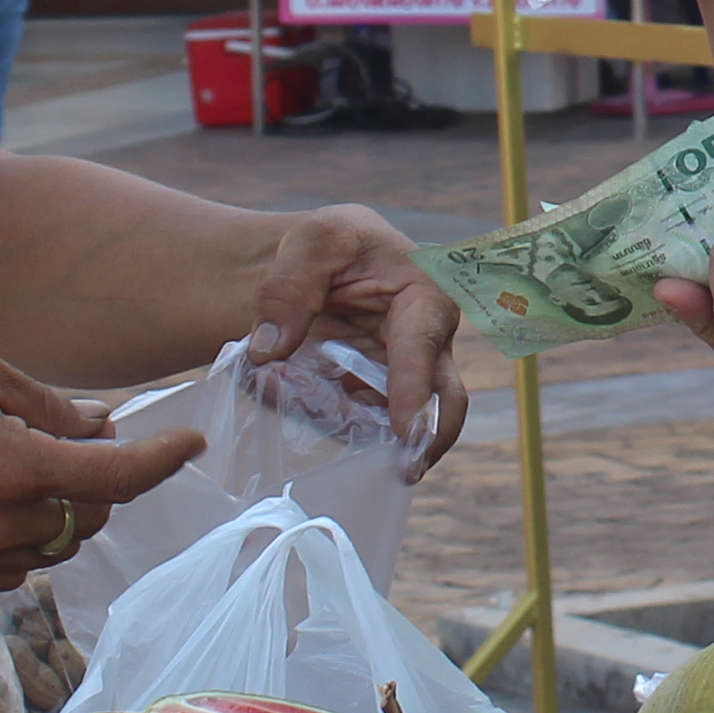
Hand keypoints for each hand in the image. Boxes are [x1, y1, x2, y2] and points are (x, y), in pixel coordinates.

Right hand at [0, 343, 200, 589]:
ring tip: (22, 466)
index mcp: (12, 466)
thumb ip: (47, 403)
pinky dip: (23, 537)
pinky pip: (14, 565)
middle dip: (98, 480)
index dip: (163, 459)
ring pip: (57, 547)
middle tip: (74, 440)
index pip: (117, 477)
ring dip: (62, 511)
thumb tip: (101, 423)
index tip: (189, 442)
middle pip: (92, 516)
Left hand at [231, 209, 473, 475]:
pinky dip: (340, 433)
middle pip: (444, 397)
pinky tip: (308, 424)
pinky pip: (364, 426)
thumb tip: (269, 350)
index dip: (414, 388)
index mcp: (424, 295)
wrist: (310, 265)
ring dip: (376, 441)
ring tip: (346, 457)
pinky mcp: (375, 399)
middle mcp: (426, 343)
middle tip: (405, 471)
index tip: (404, 429)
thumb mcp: (311, 241)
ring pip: (405, 422)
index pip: (424, 345)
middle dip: (430, 436)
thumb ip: (289, 288)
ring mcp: (402, 377)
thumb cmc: (327, 243)